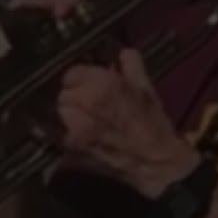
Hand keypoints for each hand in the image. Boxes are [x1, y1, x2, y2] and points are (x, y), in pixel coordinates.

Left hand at [56, 49, 200, 197]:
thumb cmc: (154, 125)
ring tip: (90, 118)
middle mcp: (83, 103)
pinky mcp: (70, 145)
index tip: (93, 82)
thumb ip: (133, 68)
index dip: (84, 77)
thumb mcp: (148, 92)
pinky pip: (64, 130)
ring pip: (62, 111)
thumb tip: (124, 52)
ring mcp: (73, 126)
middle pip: (65, 92)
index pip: (73, 73)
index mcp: (102, 85)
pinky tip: (88, 134)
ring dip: (72, 112)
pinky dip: (72, 130)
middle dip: (77, 94)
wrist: (153, 164)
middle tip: (94, 101)